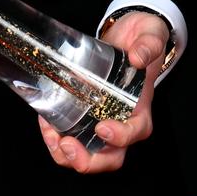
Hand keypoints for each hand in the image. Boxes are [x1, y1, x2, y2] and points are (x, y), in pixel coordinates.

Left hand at [37, 11, 167, 172]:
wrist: (128, 37)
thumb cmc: (142, 41)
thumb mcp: (151, 35)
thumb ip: (149, 45)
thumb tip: (138, 57)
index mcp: (141, 109)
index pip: (135, 132)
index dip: (119, 137)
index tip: (101, 126)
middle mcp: (122, 123)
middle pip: (110, 158)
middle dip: (87, 160)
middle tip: (67, 144)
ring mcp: (102, 123)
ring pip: (87, 155)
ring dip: (65, 154)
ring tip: (50, 133)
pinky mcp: (85, 118)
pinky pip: (72, 139)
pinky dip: (56, 138)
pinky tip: (46, 122)